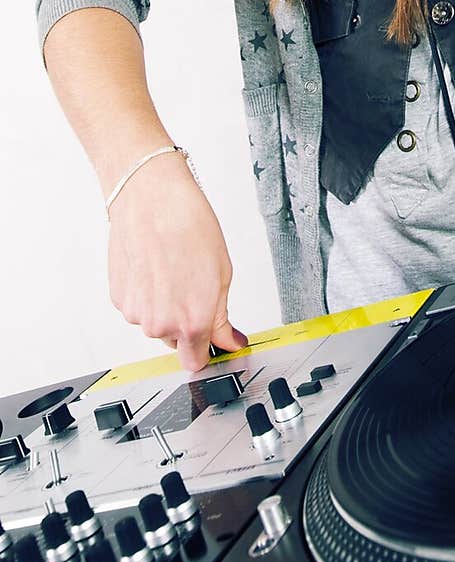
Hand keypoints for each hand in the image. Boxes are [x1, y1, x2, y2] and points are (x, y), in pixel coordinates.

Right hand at [107, 156, 247, 370]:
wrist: (151, 199)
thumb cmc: (189, 226)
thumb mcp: (222, 274)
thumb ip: (222, 319)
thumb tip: (228, 342)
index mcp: (192, 322)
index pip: (196, 362)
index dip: (206, 349)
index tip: (213, 339)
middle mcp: (161, 324)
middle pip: (176, 341)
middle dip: (187, 322)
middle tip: (194, 285)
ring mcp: (136, 313)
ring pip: (156, 322)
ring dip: (165, 306)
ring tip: (173, 269)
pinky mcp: (119, 298)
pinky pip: (139, 307)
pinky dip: (147, 294)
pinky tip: (155, 267)